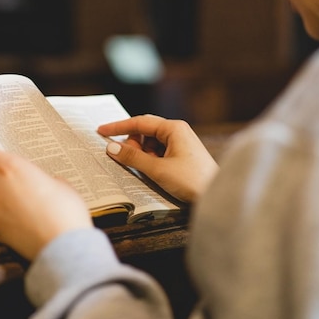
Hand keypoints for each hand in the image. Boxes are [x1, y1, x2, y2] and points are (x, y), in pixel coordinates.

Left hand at [0, 140, 92, 260]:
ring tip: (24, 207)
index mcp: (11, 168)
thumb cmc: (66, 211)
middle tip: (10, 181)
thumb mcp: (61, 184)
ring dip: (1, 201)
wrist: (64, 246)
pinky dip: (6, 220)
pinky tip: (25, 224)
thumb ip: (42, 180)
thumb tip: (42, 185)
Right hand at [97, 115, 217, 202]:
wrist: (217, 196)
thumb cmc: (191, 180)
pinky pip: (159, 153)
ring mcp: (181, 143)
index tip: (101, 131)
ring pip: (151, 144)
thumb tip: (111, 147)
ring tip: (145, 170)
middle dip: (133, 145)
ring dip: (143, 155)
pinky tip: (151, 172)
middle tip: (125, 160)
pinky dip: (151, 160)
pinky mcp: (183, 155)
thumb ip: (132, 157)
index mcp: (173, 128)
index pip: (139, 122)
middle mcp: (178, 132)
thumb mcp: (157, 169)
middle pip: (145, 132)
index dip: (118, 127)